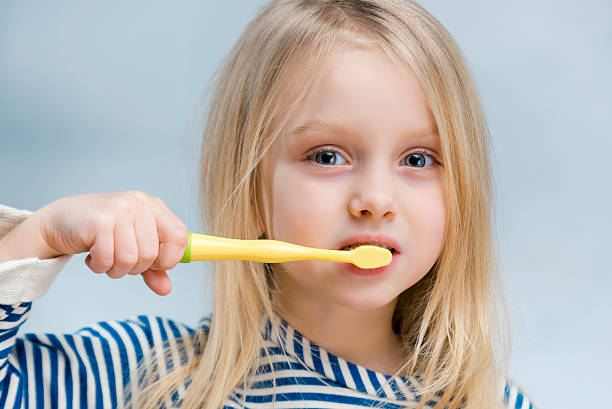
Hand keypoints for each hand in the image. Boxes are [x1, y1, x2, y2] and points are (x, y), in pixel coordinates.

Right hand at [31, 191, 187, 295]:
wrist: (62, 220)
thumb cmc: (102, 232)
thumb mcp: (134, 246)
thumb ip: (153, 268)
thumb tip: (166, 289)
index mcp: (155, 207)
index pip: (179, 236)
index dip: (170, 258)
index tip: (155, 264)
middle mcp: (139, 204)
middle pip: (152, 254)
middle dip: (136, 268)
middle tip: (121, 259)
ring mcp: (119, 210)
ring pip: (130, 259)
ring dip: (116, 269)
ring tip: (106, 258)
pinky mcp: (98, 221)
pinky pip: (107, 259)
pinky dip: (99, 266)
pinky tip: (93, 255)